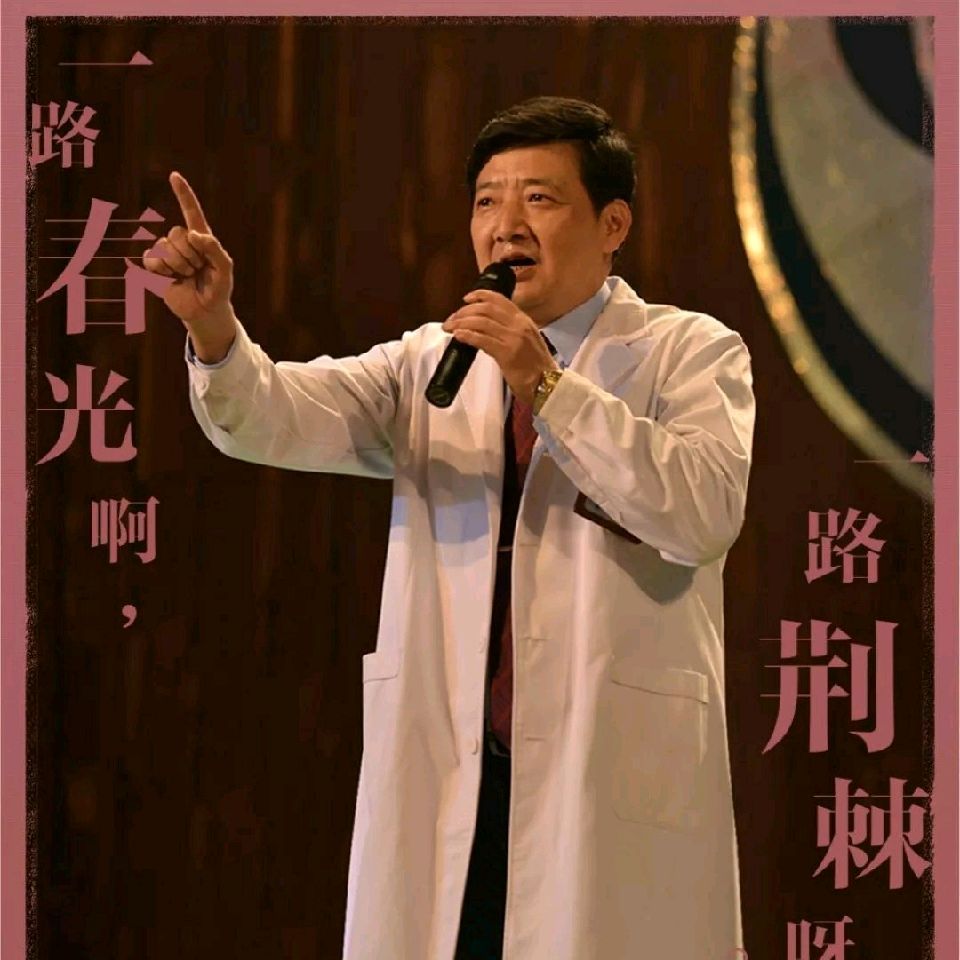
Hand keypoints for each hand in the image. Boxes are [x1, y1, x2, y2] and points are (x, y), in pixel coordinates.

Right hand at [142, 172, 236, 361]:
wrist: (205, 311)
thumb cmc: (218, 289)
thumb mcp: (225, 270)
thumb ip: (215, 249)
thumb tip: (194, 234)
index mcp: (201, 238)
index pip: (191, 212)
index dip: (183, 194)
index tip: (174, 176)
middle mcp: (183, 242)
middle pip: (178, 233)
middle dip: (190, 255)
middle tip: (198, 271)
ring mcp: (167, 253)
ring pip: (165, 246)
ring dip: (179, 265)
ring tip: (187, 276)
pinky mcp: (155, 266)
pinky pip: (151, 258)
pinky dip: (163, 271)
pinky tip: (172, 279)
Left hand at [442, 290, 558, 404]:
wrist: (549, 385)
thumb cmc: (536, 368)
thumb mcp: (527, 341)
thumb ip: (512, 331)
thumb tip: (488, 327)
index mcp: (524, 321)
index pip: (499, 300)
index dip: (480, 295)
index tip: (466, 298)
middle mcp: (519, 325)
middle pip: (486, 309)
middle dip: (464, 311)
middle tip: (452, 319)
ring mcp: (514, 338)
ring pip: (481, 322)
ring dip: (461, 323)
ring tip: (449, 328)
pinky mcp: (507, 354)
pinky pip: (482, 340)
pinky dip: (467, 336)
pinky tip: (458, 336)